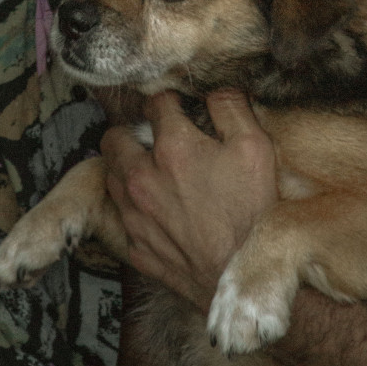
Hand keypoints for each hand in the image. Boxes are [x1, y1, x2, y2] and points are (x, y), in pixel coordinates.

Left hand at [101, 90, 277, 310]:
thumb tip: (214, 89)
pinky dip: (133, 205)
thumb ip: (230, 107)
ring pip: (111, 176)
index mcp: (172, 148)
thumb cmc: (253, 211)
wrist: (245, 276)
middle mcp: (143, 178)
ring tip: (152, 169)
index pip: (156, 103)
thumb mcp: (256, 147)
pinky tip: (157, 208)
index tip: (180, 108)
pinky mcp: (136, 247)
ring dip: (126, 166)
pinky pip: (121, 215)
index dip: (170, 100)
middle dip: (133, 130)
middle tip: (155, 137)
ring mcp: (135, 216)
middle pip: (115, 138)